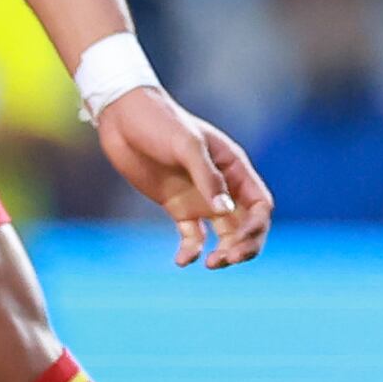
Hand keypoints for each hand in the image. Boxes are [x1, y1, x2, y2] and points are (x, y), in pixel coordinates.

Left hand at [97, 86, 272, 266]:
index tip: (238, 241)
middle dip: (244, 246)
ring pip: (224, 234)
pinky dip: (192, 251)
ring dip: (223, 252)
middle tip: (226, 260)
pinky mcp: (177, 207)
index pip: (260, 205)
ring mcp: (200, 198)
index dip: (256, 226)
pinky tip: (183, 260)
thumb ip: (207, 177)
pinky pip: (193, 236)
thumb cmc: (160, 122)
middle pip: (247, 225)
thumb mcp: (186, 145)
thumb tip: (226, 212)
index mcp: (234, 168)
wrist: (123, 117)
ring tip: (210, 264)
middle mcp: (222, 186)